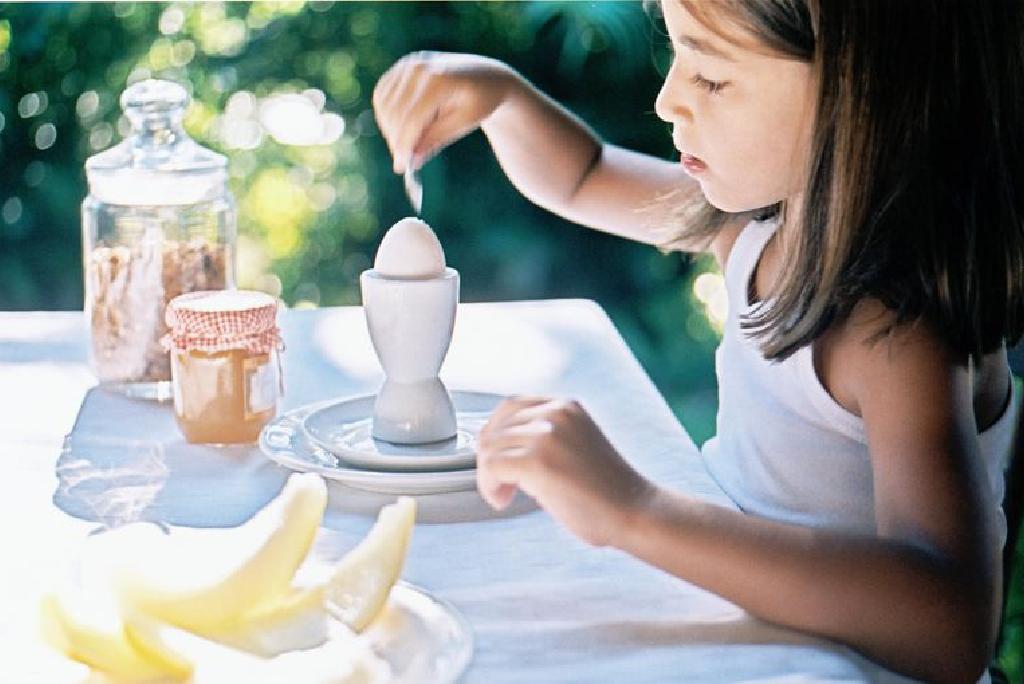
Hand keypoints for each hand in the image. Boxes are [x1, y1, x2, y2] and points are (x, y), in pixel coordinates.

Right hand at [372, 51, 519, 173]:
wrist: (486, 76)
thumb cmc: (480, 102)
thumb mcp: (464, 123)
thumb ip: (436, 139)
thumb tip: (411, 161)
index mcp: (440, 79)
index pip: (413, 118)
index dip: (404, 144)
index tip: (401, 167)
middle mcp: (420, 67)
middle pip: (395, 112)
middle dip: (396, 140)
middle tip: (403, 162)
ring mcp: (409, 64)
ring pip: (384, 104)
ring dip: (390, 129)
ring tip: (409, 144)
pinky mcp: (402, 67)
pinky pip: (382, 95)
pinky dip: (386, 115)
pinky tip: (402, 127)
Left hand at [476, 396, 652, 546]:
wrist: (634, 511)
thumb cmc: (607, 490)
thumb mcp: (575, 444)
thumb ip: (544, 437)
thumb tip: (502, 448)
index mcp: (566, 407)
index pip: (511, 406)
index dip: (497, 434)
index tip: (498, 458)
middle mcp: (555, 413)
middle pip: (496, 427)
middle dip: (490, 457)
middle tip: (500, 483)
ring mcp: (546, 435)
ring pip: (490, 448)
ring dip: (490, 476)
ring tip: (506, 495)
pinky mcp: (537, 461)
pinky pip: (492, 467)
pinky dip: (490, 486)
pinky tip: (504, 500)